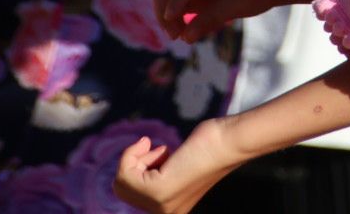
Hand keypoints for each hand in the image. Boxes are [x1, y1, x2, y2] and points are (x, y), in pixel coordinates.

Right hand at [114, 118, 241, 213]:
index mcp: (169, 211)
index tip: (158, 153)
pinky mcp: (160, 190)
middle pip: (121, 189)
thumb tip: (133, 167)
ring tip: (164, 150)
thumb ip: (158, 173)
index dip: (135, 169)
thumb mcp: (176, 164)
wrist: (229, 142)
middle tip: (160, 150)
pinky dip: (134, 153)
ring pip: (121, 181)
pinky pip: (125, 173)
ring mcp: (161, 205)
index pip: (129, 195)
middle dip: (134, 164)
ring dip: (137, 157)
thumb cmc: (208, 145)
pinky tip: (163, 149)